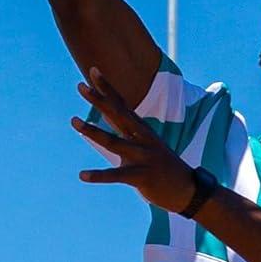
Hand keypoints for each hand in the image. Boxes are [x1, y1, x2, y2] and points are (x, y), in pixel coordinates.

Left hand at [71, 68, 198, 213]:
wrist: (187, 190)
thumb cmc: (161, 166)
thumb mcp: (145, 144)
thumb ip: (126, 131)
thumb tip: (108, 117)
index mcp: (141, 130)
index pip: (121, 104)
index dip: (107, 88)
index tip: (93, 71)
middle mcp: (141, 138)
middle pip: (117, 115)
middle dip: (99, 99)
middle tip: (80, 86)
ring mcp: (142, 156)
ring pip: (113, 141)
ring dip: (92, 130)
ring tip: (73, 120)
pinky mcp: (141, 177)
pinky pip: (116, 175)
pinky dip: (99, 175)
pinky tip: (82, 175)